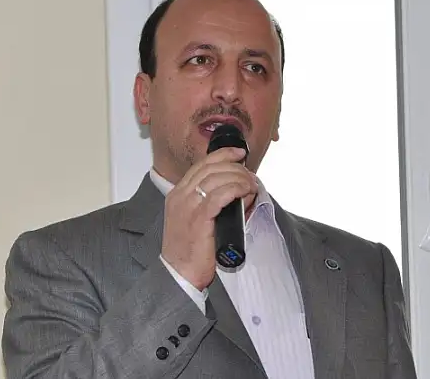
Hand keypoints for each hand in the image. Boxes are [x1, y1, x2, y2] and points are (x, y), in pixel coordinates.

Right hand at [160, 147, 257, 290]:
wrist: (179, 275)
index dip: (223, 155)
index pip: (201, 165)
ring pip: (217, 178)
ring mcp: (187, 206)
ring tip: (251, 188)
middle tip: (250, 177)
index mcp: (177, 195)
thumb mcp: (196, 221)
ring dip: (240, 179)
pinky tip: (246, 193)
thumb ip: (211, 205)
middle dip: (235, 168)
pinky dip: (236, 189)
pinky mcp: (199, 218)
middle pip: (211, 168)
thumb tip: (238, 194)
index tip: (239, 153)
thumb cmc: (190, 253)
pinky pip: (221, 195)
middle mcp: (180, 196)